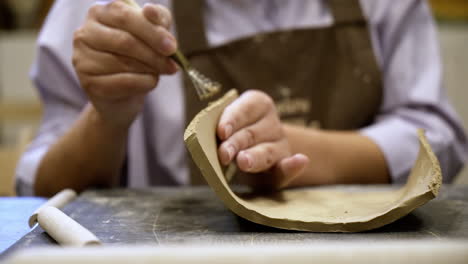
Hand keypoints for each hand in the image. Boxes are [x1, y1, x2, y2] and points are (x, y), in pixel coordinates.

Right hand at [72, 0, 176, 127]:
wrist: (124, 93)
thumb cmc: (138, 57)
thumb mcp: (151, 34)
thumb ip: (156, 19)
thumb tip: (150, 10)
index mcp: (100, 13)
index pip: (125, 16)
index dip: (151, 31)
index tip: (172, 46)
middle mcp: (85, 33)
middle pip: (124, 41)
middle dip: (153, 54)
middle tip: (172, 65)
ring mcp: (82, 59)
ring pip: (124, 63)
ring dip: (150, 69)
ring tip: (160, 72)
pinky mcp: (88, 83)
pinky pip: (123, 82)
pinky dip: (143, 83)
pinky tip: (150, 82)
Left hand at [217, 90, 308, 189]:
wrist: (253, 153)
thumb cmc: (234, 135)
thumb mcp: (228, 125)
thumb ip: (223, 127)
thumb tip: (217, 133)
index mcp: (258, 104)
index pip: (246, 108)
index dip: (232, 119)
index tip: (221, 132)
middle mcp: (271, 124)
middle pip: (251, 133)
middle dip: (236, 143)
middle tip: (223, 154)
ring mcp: (281, 145)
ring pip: (267, 152)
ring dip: (255, 156)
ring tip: (244, 162)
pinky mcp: (284, 167)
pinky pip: (288, 168)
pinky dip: (293, 166)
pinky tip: (300, 161)